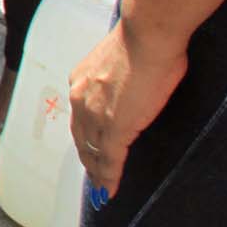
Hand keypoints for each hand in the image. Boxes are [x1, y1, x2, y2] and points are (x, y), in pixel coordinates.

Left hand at [70, 22, 187, 197]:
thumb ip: (116, 79)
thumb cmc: (142, 42)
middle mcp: (81, 98)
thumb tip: (128, 86)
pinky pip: (110, 157)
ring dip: (98, 171)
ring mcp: (96, 114)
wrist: (147, 37)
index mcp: (81, 81)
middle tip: (94, 175)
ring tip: (103, 188)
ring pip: (93, 149)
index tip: (88, 148)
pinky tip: (111, 188)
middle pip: (81, 136)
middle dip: (87, 157)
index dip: (84, 135)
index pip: (80, 116)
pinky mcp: (115, 126)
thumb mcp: (117, 62)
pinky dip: (109, 176)